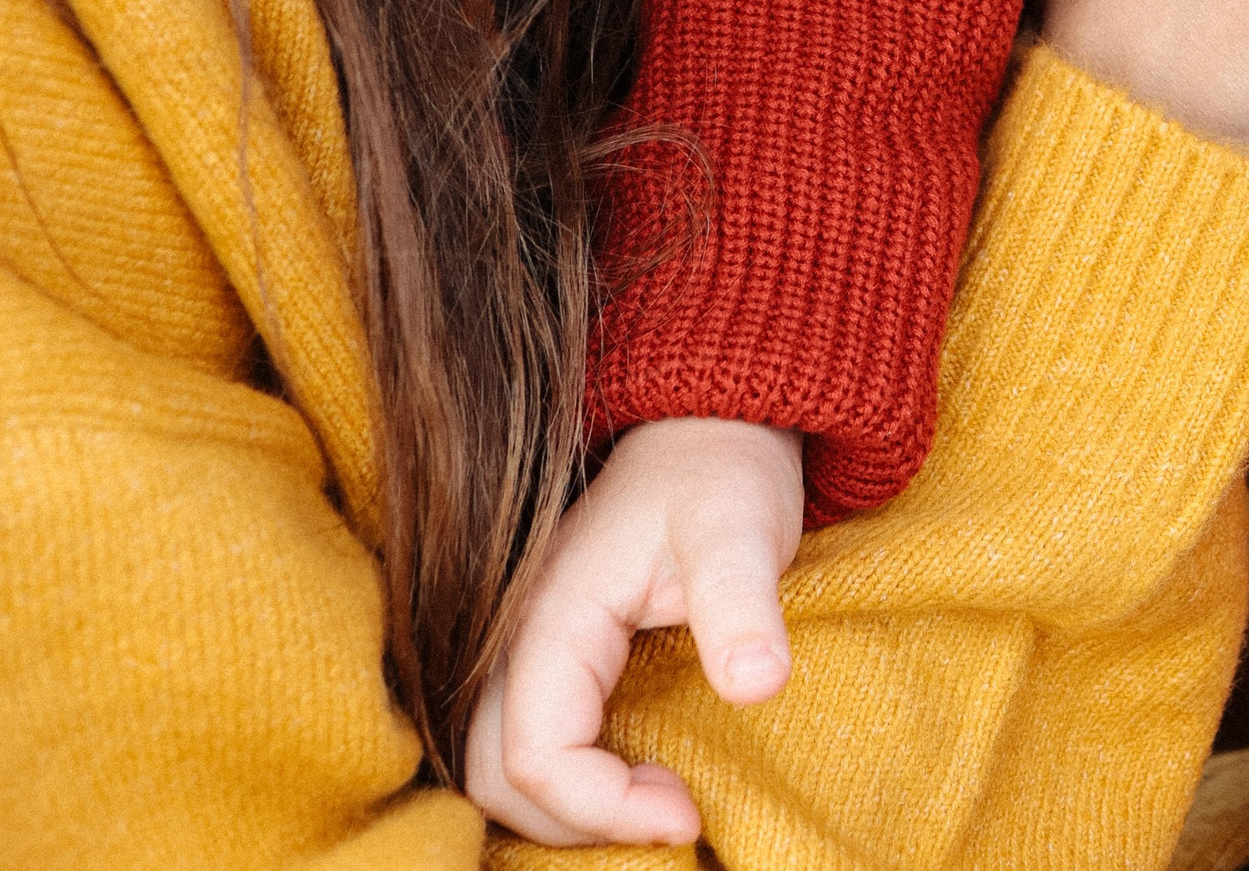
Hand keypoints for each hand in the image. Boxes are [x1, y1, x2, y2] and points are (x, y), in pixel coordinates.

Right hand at [463, 415, 802, 847]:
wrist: (710, 426)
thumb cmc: (723, 472)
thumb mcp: (739, 529)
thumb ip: (741, 605)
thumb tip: (756, 687)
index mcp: (551, 615)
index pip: (535, 756)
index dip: (604, 808)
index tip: (688, 812)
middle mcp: (520, 635)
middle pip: (492, 774)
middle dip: (573, 823)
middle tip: (669, 814)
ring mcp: (528, 642)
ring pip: (497, 762)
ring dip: (566, 808)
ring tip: (656, 801)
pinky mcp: (552, 651)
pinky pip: (530, 737)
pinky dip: (570, 781)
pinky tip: (637, 774)